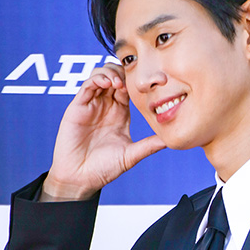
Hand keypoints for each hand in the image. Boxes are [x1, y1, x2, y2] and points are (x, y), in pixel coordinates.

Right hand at [42, 64, 165, 199]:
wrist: (80, 178)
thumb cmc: (103, 168)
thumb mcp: (131, 155)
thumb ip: (149, 146)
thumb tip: (171, 141)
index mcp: (120, 113)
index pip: (128, 87)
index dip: (136, 81)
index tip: (147, 84)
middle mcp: (105, 105)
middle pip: (114, 75)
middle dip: (124, 72)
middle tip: (132, 80)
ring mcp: (91, 105)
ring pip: (100, 75)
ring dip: (111, 72)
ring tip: (119, 83)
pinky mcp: (78, 107)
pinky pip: (87, 85)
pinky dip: (97, 79)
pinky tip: (107, 83)